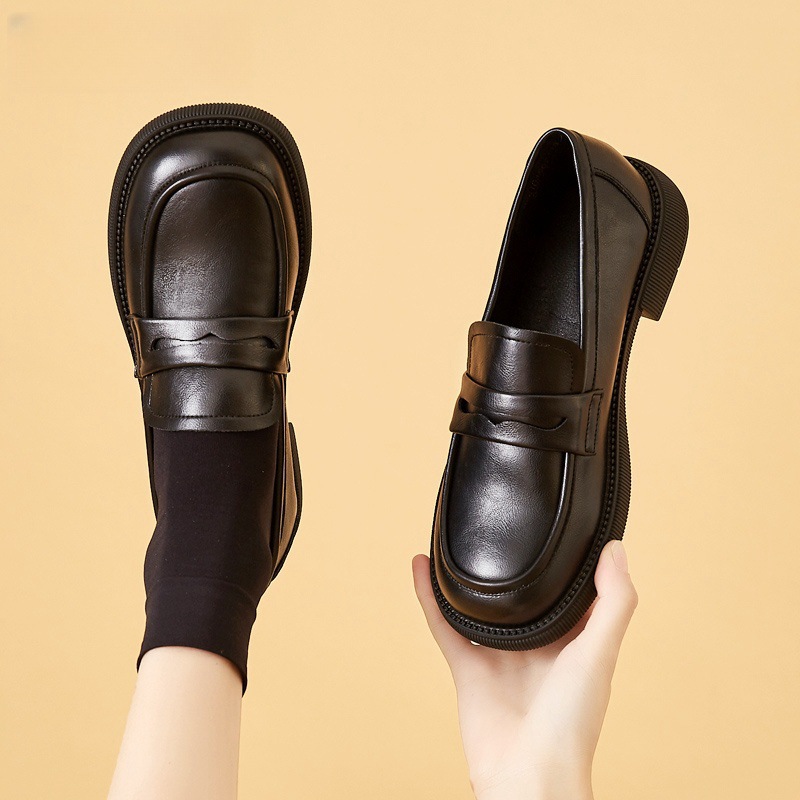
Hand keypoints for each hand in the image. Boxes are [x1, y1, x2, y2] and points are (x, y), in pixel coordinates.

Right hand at [413, 540, 636, 799]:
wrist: (527, 777)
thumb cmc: (571, 726)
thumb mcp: (599, 654)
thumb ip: (613, 603)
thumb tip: (616, 548)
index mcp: (573, 643)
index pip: (574, 593)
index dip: (571, 561)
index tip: (565, 525)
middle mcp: (537, 647)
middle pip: (523, 597)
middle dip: (515, 565)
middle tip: (508, 524)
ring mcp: (500, 658)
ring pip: (480, 607)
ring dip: (468, 578)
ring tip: (461, 542)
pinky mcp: (468, 670)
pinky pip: (444, 624)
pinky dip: (429, 597)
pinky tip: (422, 567)